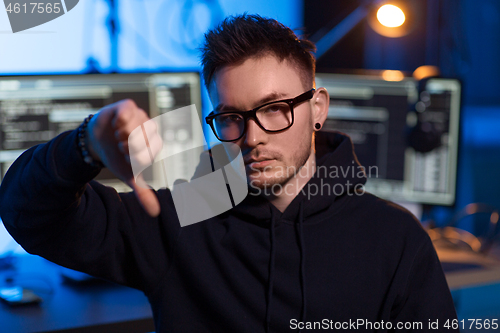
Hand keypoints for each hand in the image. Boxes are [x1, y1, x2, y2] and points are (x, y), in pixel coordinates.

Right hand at [86, 99, 161, 216]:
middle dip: (128, 145)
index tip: (127, 156)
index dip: (135, 156)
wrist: (97, 142)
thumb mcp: (129, 175)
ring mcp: (140, 117)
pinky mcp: (128, 107)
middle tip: (121, 145)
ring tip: (118, 134)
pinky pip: (129, 110)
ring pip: (135, 124)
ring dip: (123, 132)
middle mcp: (150, 130)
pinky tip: (116, 123)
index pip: (149, 152)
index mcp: (154, 146)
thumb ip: (143, 192)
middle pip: (142, 138)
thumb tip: (155, 212)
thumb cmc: (116, 157)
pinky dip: (121, 118)